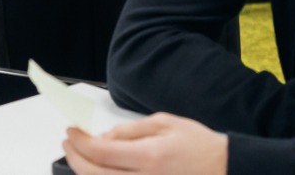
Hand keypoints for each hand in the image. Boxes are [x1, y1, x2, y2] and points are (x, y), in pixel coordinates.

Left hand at [62, 113, 226, 174]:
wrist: (225, 170)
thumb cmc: (199, 146)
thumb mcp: (166, 124)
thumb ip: (131, 131)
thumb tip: (104, 137)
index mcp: (149, 157)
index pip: (101, 152)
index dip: (80, 142)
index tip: (72, 132)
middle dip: (75, 158)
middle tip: (69, 143)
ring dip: (84, 173)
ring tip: (79, 157)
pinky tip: (98, 171)